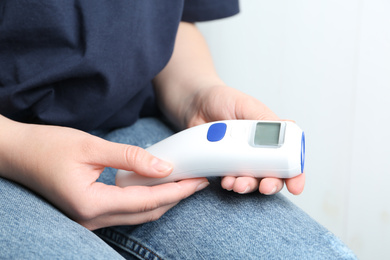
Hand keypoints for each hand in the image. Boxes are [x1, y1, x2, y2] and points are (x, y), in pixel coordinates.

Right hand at [0, 118, 208, 229]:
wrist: (18, 154)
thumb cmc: (48, 147)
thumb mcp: (91, 146)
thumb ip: (130, 157)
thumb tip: (163, 167)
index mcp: (91, 204)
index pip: (146, 201)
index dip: (176, 192)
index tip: (197, 181)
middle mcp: (92, 219)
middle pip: (147, 212)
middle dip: (175, 197)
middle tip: (197, 181)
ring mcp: (90, 219)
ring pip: (138, 214)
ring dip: (163, 199)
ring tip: (184, 182)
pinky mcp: (90, 212)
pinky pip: (127, 210)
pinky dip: (146, 198)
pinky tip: (158, 185)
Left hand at [184, 85, 304, 194]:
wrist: (196, 105)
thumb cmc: (224, 100)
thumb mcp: (247, 105)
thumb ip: (265, 119)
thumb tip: (289, 126)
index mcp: (271, 136)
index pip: (289, 159)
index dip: (295, 175)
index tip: (295, 186)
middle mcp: (259, 152)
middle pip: (272, 176)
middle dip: (270, 185)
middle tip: (264, 186)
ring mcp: (241, 161)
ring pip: (251, 181)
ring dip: (247, 186)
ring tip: (237, 183)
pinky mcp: (224, 166)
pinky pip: (230, 179)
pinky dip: (230, 183)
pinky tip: (225, 181)